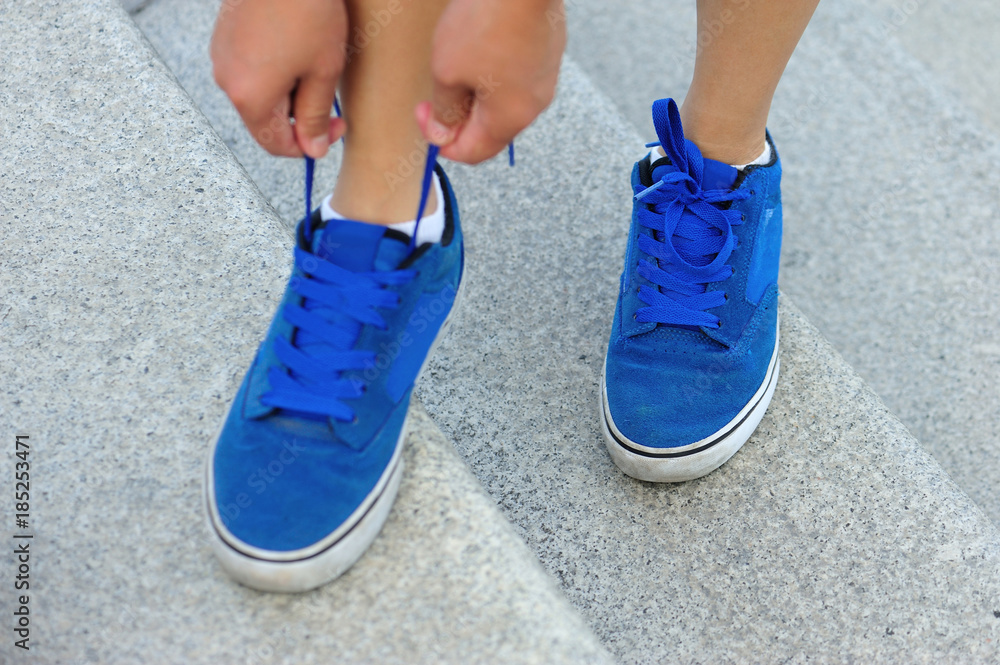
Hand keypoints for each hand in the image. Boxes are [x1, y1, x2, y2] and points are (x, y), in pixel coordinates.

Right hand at [211, 0, 347, 157]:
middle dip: (299, 117)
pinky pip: (249, 70)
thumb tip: (314, 148)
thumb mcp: (322, 70)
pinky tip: (295, 49)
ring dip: (287, 93)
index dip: (308, 144)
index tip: (334, 127)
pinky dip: (273, 72)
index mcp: (251, 97)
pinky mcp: (224, 37)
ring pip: (258, 95)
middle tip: (328, 97)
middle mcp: (227, 81)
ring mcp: (221, 56)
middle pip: (265, 121)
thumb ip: (316, 115)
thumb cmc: (307, 10)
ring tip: (313, 65)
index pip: (276, 144)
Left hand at [416, 0, 565, 163]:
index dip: (443, 143)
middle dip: (459, 116)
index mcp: (509, 119)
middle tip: (436, 91)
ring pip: (503, 101)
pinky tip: (480, 46)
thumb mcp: (447, 72)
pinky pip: (517, 77)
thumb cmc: (485, 23)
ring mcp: (545, 77)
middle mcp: (534, 105)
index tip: (426, 116)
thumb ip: (444, 110)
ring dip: (476, 93)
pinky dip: (495, 73)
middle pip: (490, 129)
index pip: (473, 153)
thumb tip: (443, 133)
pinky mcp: (548, 52)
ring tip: (457, 62)